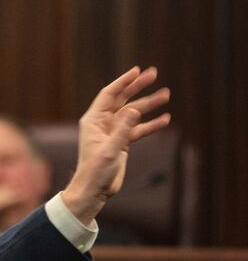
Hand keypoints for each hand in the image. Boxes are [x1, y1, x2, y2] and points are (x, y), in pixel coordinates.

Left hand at [62, 66, 170, 225]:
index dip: (123, 81)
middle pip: (123, 99)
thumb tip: (135, 110)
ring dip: (149, 105)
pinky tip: (165, 120)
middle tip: (154, 74)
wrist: (94, 190)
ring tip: (166, 95)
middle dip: (138, 87)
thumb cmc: (95, 171)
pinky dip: (150, 124)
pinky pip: (137, 129)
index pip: (110, 94)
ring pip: (133, 114)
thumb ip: (123, 130)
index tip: (137, 70)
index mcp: (94, 120)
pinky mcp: (120, 142)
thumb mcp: (110, 150)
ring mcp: (112, 132)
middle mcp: (103, 122)